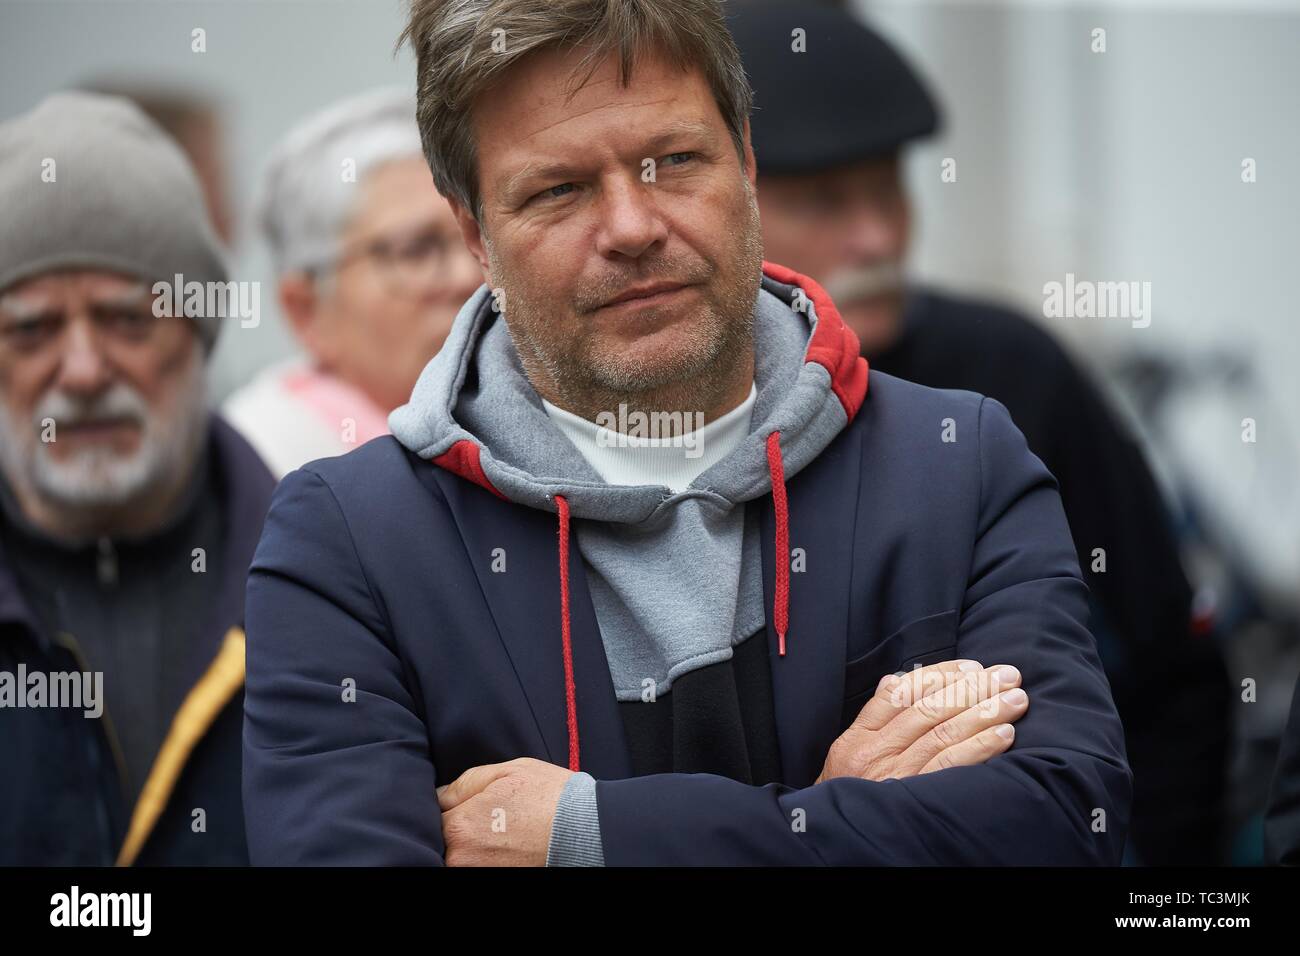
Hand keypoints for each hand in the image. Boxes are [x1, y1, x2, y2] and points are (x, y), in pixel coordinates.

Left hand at [436, 757, 572, 865]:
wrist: (585, 830)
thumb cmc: (550, 797)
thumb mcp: (507, 771)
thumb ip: (466, 782)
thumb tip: (440, 795)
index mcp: (460, 825)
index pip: (431, 817)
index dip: (445, 808)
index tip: (462, 804)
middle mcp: (462, 858)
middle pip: (442, 842)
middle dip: (455, 828)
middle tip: (482, 818)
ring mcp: (479, 874)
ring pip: (458, 857)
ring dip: (469, 845)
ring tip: (495, 833)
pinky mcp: (496, 880)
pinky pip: (477, 865)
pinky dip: (483, 858)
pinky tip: (502, 846)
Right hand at [816, 659, 1028, 783]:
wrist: (839, 837)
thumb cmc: (849, 793)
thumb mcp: (848, 753)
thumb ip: (874, 717)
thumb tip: (895, 679)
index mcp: (859, 736)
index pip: (902, 692)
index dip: (941, 675)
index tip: (972, 667)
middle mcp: (875, 752)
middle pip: (929, 709)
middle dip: (973, 687)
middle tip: (1007, 676)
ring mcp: (895, 775)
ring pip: (944, 733)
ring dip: (985, 712)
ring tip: (1015, 700)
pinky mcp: (914, 797)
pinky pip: (951, 766)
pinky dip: (979, 746)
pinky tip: (1003, 733)